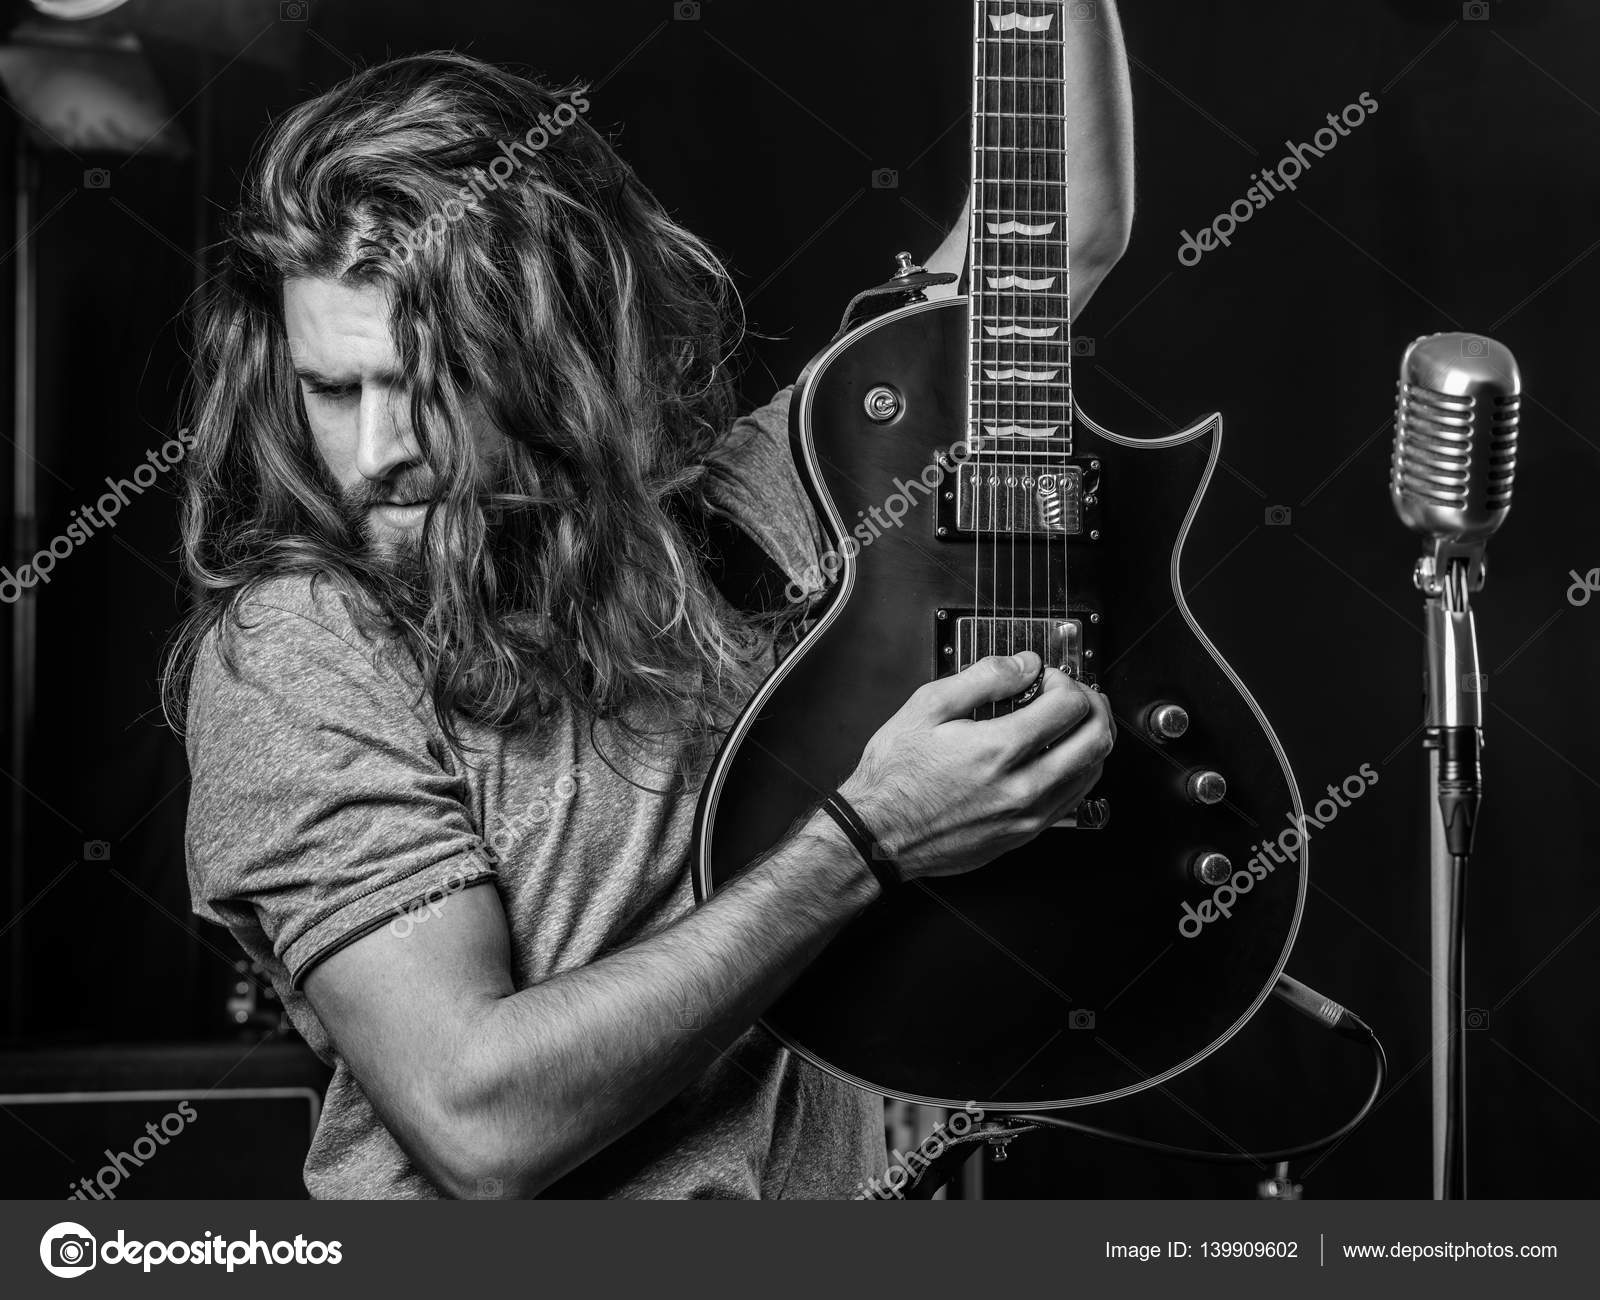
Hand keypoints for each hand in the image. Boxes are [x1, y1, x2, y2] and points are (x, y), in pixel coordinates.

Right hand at [834, 651, 1113, 881]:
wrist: (878, 835)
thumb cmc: (894, 775)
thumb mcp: (926, 707)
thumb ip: (982, 677)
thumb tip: (1024, 664)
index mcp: (998, 749)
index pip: (1070, 704)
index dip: (1065, 679)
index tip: (1045, 677)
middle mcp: (1022, 786)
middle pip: (1096, 738)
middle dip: (1093, 704)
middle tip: (1073, 693)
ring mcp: (1028, 816)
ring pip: (1093, 770)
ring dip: (1090, 736)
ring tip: (1068, 720)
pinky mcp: (1025, 834)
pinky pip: (1075, 798)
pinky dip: (1079, 768)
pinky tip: (1060, 754)